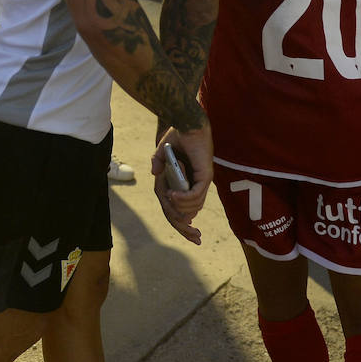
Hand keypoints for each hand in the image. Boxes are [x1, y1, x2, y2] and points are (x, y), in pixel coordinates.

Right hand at [151, 124, 212, 244]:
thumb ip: (158, 163)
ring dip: (180, 207)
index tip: (191, 234)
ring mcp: (200, 181)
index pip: (184, 210)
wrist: (187, 123)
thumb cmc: (176, 135)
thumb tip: (155, 174)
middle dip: (189, 229)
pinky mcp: (205, 176)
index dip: (184, 225)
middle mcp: (194, 185)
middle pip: (189, 213)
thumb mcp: (162, 152)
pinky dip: (184, 199)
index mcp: (185, 184)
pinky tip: (173, 195)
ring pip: (192, 206)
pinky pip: (195, 195)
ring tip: (171, 198)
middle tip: (196, 238)